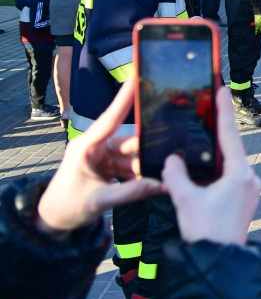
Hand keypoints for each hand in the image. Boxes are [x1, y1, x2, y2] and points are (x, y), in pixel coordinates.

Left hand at [36, 79, 162, 239]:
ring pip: (134, 156)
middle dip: (147, 151)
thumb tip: (160, 184)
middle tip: (170, 157)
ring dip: (144, 167)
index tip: (135, 78)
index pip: (110, 119)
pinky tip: (148, 184)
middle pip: (130, 142)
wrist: (52, 220)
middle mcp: (96, 147)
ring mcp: (102, 157)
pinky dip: (140, 175)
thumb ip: (131, 192)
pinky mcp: (108, 166)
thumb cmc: (67, 206)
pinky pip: (131, 166)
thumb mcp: (99, 200)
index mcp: (86, 146)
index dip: (124, 99)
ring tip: (159, 178)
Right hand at [162, 87, 260, 245]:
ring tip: (201, 134)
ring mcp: (248, 190)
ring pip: (228, 164)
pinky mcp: (243, 200)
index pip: (229, 136)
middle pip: (230, 149)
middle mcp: (249, 179)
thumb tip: (172, 160)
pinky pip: (229, 177)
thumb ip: (176, 175)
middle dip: (217, 130)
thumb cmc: (205, 232)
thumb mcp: (185, 199)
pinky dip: (215, 169)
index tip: (222, 89)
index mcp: (239, 175)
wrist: (218, 264)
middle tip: (208, 107)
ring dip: (213, 153)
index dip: (224, 111)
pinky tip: (201, 166)